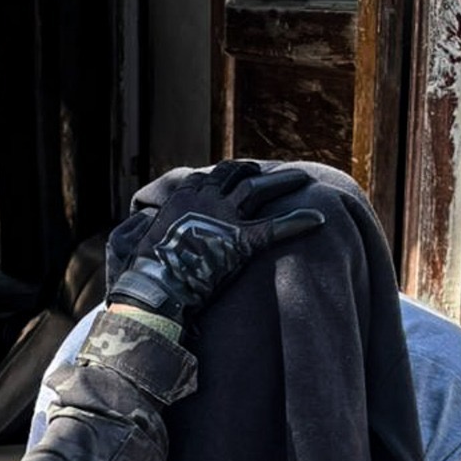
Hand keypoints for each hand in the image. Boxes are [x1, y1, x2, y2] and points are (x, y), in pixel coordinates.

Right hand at [105, 161, 325, 324]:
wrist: (154, 289)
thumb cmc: (144, 271)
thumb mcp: (141, 237)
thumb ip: (151, 223)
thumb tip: (140, 221)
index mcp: (182, 195)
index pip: (211, 176)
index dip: (229, 174)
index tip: (241, 174)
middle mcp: (205, 197)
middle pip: (238, 174)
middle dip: (258, 171)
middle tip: (275, 173)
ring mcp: (224, 216)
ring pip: (259, 189)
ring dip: (283, 183)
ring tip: (304, 179)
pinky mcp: (241, 239)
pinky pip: (276, 226)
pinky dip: (299, 220)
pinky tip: (319, 218)